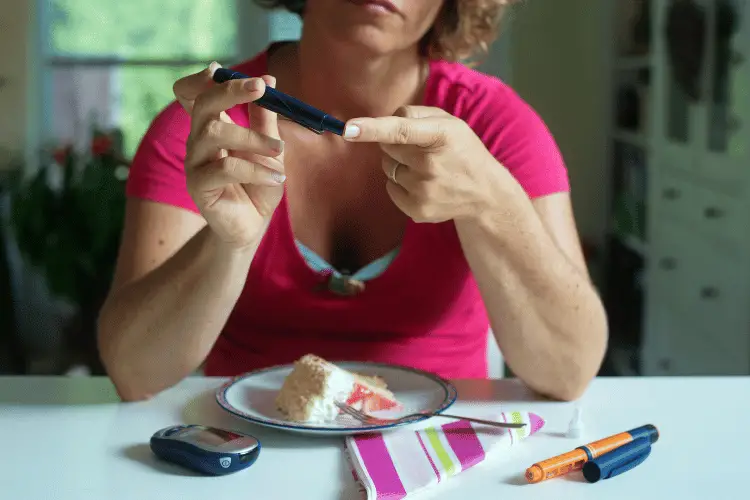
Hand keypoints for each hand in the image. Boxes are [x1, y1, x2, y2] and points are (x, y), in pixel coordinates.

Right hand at [173, 63, 285, 249]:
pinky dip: (256, 169)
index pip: (194, 92)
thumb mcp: (269, 148)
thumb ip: (265, 118)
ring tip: (281, 151)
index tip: (233, 71)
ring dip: (253, 137)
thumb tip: (268, 79)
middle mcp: (198, 140)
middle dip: (231, 91)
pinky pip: (225, 167)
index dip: (207, 78)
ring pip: (214, 132)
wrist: (253, 224)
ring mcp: (195, 162)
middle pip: (202, 104)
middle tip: (262, 88)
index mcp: (212, 126)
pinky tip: (277, 177)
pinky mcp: (198, 186)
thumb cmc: (259, 184)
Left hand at [343, 106, 505, 222]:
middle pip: (387, 147)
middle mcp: (431, 165)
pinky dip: (400, 184)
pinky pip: (390, 188)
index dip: (372, 129)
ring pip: (387, 168)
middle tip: (420, 149)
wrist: (485, 194)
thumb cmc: (462, 151)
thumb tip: (386, 120)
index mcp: (441, 136)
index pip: (401, 131)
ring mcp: (423, 191)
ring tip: (425, 168)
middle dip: (396, 145)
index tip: (348, 129)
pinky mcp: (417, 210)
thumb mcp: (449, 123)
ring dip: (398, 164)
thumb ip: (416, 115)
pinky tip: (423, 184)